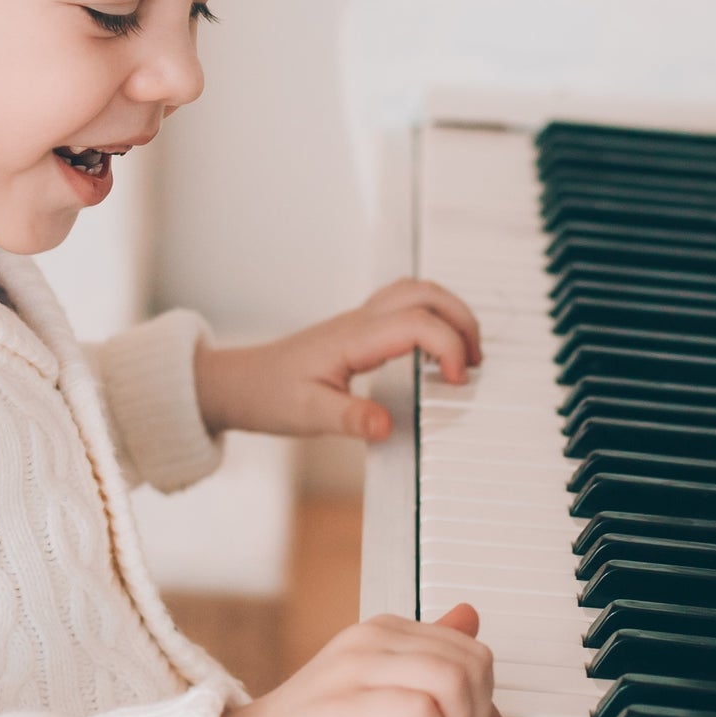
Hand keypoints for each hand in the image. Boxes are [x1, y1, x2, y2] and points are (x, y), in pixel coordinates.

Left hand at [193, 278, 483, 440]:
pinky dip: (432, 317)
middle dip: (462, 319)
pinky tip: (434, 350)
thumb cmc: (269, 395)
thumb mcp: (308, 415)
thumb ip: (350, 419)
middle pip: (425, 292)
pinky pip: (404, 305)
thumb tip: (387, 425)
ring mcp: (359, 320)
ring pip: (416, 291)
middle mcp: (360, 321)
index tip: (458, 381)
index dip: (449, 346)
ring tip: (465, 354)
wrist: (239, 383)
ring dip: (449, 313)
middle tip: (476, 362)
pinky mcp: (358, 329)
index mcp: (353, 338)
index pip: (418, 322)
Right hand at [214, 604, 515, 716]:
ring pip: (451, 683)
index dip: (488, 703)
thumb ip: (423, 656)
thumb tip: (469, 618)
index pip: (470, 649)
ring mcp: (355, 670)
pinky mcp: (344, 709)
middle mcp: (371, 640)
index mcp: (382, 631)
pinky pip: (419, 712)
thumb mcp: (376, 689)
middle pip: (469, 664)